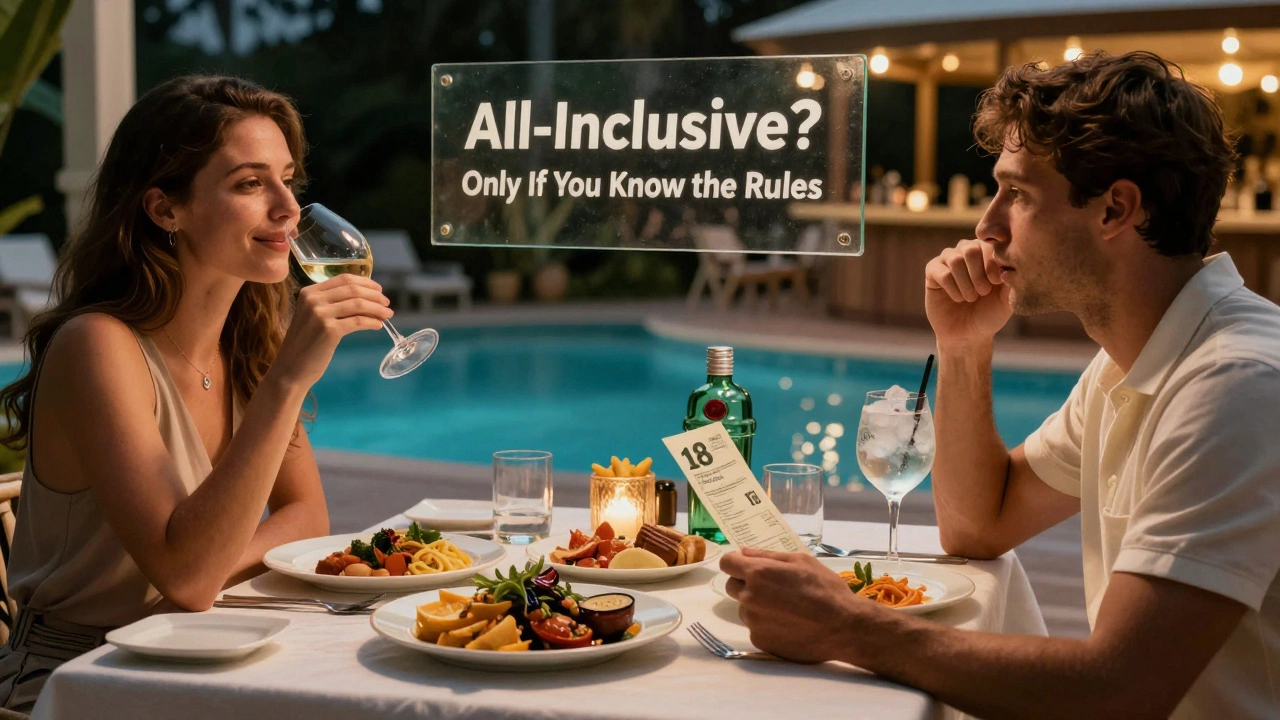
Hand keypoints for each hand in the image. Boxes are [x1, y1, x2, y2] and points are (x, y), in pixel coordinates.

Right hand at [270, 274, 392, 387]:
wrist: (291, 368)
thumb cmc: (305, 343)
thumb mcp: (313, 316)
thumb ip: (331, 304)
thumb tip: (365, 297)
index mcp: (309, 292)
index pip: (344, 279)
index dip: (365, 282)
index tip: (378, 290)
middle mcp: (313, 299)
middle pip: (353, 289)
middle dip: (375, 295)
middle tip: (387, 304)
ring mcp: (320, 314)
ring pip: (358, 304)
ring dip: (377, 309)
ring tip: (387, 315)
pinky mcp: (329, 330)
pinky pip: (358, 321)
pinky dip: (372, 322)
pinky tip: (378, 326)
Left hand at [720, 547, 887, 663]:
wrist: (843, 627)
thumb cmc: (825, 588)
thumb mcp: (801, 561)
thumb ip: (768, 555)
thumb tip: (745, 552)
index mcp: (758, 573)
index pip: (726, 563)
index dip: (736, 562)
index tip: (746, 565)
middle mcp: (749, 598)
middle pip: (731, 586)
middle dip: (745, 583)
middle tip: (771, 586)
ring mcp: (753, 622)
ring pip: (744, 608)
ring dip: (757, 605)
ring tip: (785, 608)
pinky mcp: (760, 641)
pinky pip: (755, 627)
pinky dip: (766, 624)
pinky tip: (788, 624)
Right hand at [924, 239, 1012, 348]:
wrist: (967, 334)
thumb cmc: (989, 314)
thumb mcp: (1006, 299)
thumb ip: (1011, 281)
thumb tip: (1010, 265)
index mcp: (987, 253)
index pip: (989, 244)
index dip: (992, 262)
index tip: (996, 282)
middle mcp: (966, 251)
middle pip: (970, 248)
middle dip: (978, 273)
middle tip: (983, 292)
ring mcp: (948, 260)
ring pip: (955, 259)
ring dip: (965, 283)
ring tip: (970, 298)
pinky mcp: (932, 271)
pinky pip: (941, 272)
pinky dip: (952, 288)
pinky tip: (958, 299)